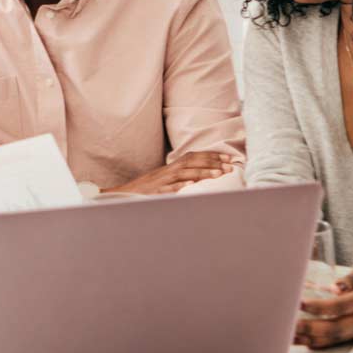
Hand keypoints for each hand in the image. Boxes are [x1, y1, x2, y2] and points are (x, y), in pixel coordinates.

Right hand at [105, 152, 235, 194]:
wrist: (123, 196)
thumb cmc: (147, 191)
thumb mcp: (165, 181)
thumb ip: (182, 178)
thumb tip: (202, 179)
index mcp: (171, 168)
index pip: (194, 157)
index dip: (212, 156)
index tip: (229, 159)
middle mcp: (167, 172)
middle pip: (191, 162)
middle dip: (212, 163)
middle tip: (230, 167)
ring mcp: (161, 182)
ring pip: (183, 174)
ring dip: (202, 173)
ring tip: (218, 175)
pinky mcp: (154, 193)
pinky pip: (168, 189)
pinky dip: (180, 186)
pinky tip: (191, 186)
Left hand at [295, 258, 352, 348]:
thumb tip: (334, 288)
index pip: (341, 306)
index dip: (319, 306)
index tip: (299, 302)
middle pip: (336, 327)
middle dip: (310, 328)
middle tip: (286, 324)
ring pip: (336, 338)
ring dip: (311, 338)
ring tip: (286, 337)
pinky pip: (339, 340)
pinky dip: (320, 343)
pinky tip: (302, 341)